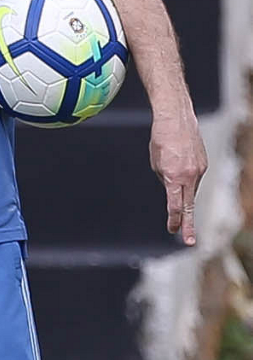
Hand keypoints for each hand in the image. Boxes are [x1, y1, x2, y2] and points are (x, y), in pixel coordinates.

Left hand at [150, 114, 207, 245]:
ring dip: (182, 192)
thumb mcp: (156, 163)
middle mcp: (189, 175)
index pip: (174, 205)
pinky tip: (180, 168)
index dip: (173, 220)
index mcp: (174, 177)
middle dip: (187, 224)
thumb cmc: (161, 140)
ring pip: (190, 190)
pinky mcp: (203, 164)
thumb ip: (165, 180)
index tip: (172, 231)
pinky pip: (193, 178)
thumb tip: (172, 190)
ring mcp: (199, 170)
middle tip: (189, 241)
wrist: (176, 118)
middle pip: (188, 206)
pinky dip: (186, 179)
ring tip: (172, 174)